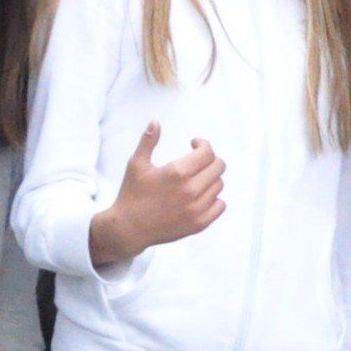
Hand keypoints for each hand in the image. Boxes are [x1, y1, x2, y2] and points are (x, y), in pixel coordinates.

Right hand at [88, 123, 223, 266]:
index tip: (194, 144)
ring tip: (194, 178)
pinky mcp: (200, 223)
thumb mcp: (136, 164)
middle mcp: (191, 190)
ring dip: (210, 178)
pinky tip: (199, 195)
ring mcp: (197, 208)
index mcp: (177, 172)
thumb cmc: (132, 194)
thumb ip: (148, 141)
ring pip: (219, 185)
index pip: (207, 152)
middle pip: (218, 167)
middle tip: (197, 160)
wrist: (129, 228)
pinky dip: (214, 198)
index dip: (203, 145)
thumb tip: (155, 122)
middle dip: (209, 159)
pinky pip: (220, 205)